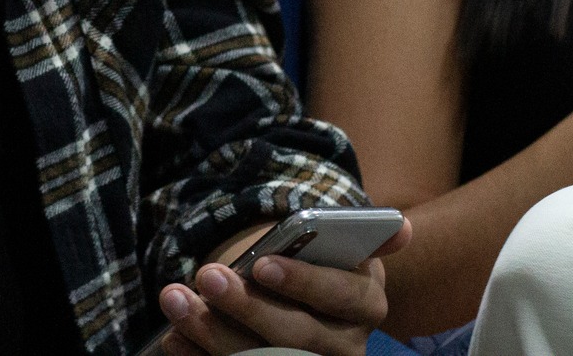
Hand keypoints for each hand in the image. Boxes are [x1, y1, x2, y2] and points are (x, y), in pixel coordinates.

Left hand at [153, 221, 408, 354]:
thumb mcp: (333, 243)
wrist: (306, 289)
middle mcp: (345, 346)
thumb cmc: (317, 257)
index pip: (340, 295)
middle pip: (295, 334)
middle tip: (205, 275)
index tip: (262, 264)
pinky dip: (200, 355)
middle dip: (245, 305)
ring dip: (211, 332)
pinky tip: (173, 337)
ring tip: (173, 299)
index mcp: (365, 302)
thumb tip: (399, 229)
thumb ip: (350, 235)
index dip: (303, 281)